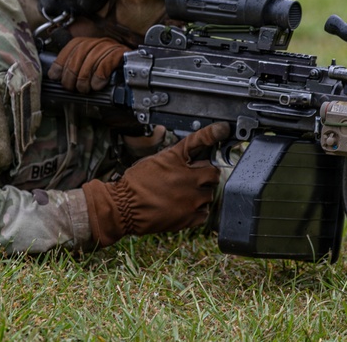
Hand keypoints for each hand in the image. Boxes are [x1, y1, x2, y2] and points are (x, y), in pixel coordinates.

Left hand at [48, 37, 126, 92]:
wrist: (134, 76)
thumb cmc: (109, 76)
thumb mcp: (89, 70)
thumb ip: (74, 69)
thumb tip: (55, 75)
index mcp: (90, 43)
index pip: (72, 46)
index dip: (61, 61)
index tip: (56, 75)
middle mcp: (100, 42)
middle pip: (80, 52)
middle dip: (72, 72)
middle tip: (72, 87)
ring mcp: (112, 47)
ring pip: (92, 57)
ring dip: (85, 77)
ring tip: (84, 88)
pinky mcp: (122, 55)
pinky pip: (107, 62)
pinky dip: (99, 75)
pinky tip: (97, 84)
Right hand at [81, 123, 229, 246]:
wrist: (123, 207)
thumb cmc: (135, 183)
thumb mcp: (155, 160)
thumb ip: (177, 158)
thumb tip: (193, 158)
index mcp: (177, 159)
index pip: (200, 140)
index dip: (214, 132)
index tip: (223, 129)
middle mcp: (188, 177)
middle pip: (213, 172)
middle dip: (206, 175)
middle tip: (193, 179)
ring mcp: (191, 198)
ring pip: (210, 194)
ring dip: (201, 194)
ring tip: (184, 196)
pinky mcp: (189, 217)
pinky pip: (204, 213)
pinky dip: (198, 211)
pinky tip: (185, 207)